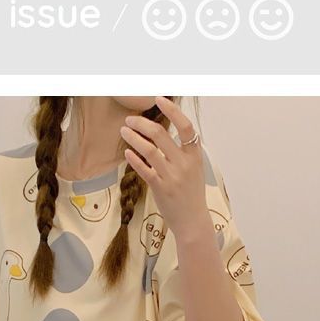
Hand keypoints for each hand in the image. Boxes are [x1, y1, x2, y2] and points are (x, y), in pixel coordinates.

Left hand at [119, 95, 208, 237]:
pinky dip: (134, 158)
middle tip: (130, 119)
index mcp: (194, 155)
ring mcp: (172, 176)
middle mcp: (184, 163)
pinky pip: (144, 169)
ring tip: (124, 131)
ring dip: (133, 137)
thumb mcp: (195, 169)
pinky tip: (127, 152)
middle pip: (160, 134)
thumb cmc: (191, 194)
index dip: (172, 110)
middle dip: (141, 123)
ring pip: (149, 149)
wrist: (192, 221)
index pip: (186, 126)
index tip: (158, 99)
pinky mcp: (160, 188)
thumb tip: (166, 134)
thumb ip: (183, 152)